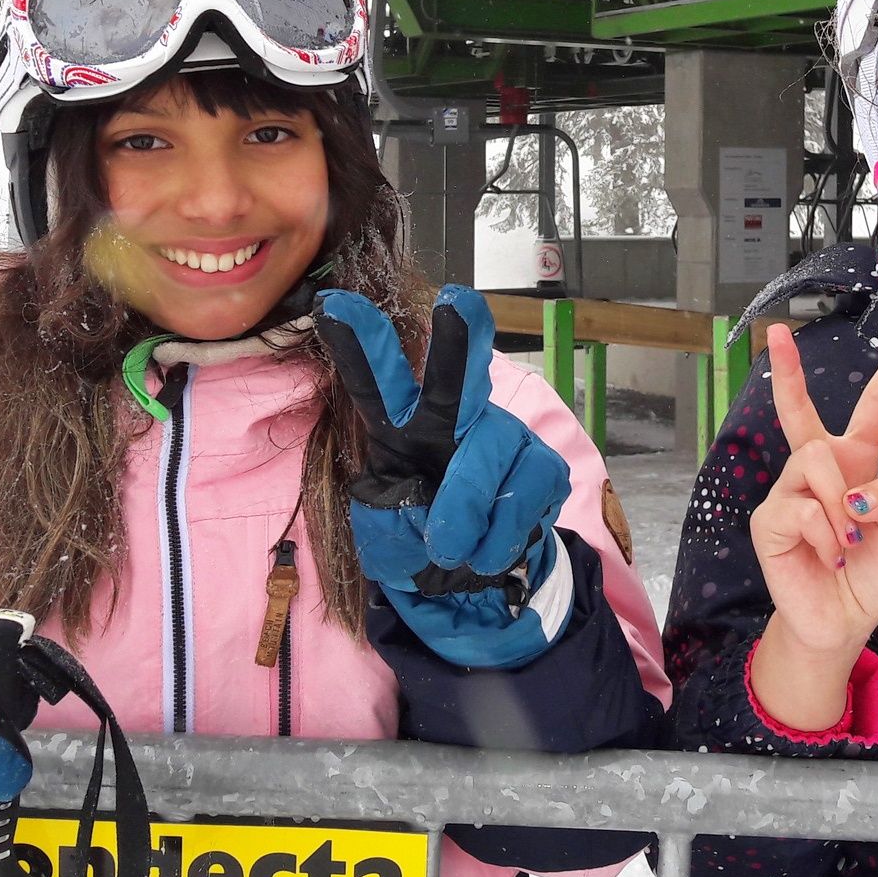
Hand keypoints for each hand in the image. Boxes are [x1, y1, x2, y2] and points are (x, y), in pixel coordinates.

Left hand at [314, 284, 572, 668]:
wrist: (472, 575)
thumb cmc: (420, 540)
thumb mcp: (386, 540)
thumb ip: (391, 525)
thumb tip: (430, 512)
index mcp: (400, 425)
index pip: (376, 382)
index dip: (358, 345)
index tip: (334, 306)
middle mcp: (453, 418)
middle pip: (454, 375)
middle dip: (455, 338)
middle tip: (454, 301)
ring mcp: (502, 436)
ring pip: (491, 448)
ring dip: (467, 506)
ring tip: (449, 551)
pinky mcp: (542, 464)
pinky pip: (528, 489)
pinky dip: (502, 533)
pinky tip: (487, 553)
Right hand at [750, 321, 877, 658]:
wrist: (842, 620)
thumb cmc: (871, 575)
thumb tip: (855, 491)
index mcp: (857, 464)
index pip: (874, 409)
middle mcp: (819, 470)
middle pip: (798, 410)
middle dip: (789, 369)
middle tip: (776, 331)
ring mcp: (789, 491)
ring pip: (814, 461)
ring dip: (840, 508)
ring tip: (847, 543)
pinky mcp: (769, 518)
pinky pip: (802, 507)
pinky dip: (827, 536)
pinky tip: (829, 556)